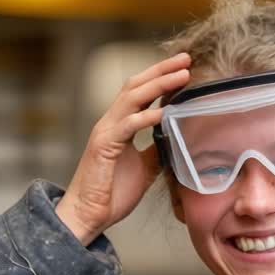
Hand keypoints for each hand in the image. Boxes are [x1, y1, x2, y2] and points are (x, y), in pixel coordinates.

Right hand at [58, 53, 191, 243]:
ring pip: (131, 98)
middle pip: (136, 86)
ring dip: (158, 85)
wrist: (88, 216)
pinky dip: (145, 117)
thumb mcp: (145, 168)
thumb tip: (177, 137)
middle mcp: (111, 123)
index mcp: (119, 126)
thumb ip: (157, 149)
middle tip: (186, 58)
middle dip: (162, 70)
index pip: (141, 92)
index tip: (185, 66)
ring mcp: (105, 132)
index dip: (161, 77)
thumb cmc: (112, 194)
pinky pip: (126, 126)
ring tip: (182, 75)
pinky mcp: (103, 147)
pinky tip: (164, 112)